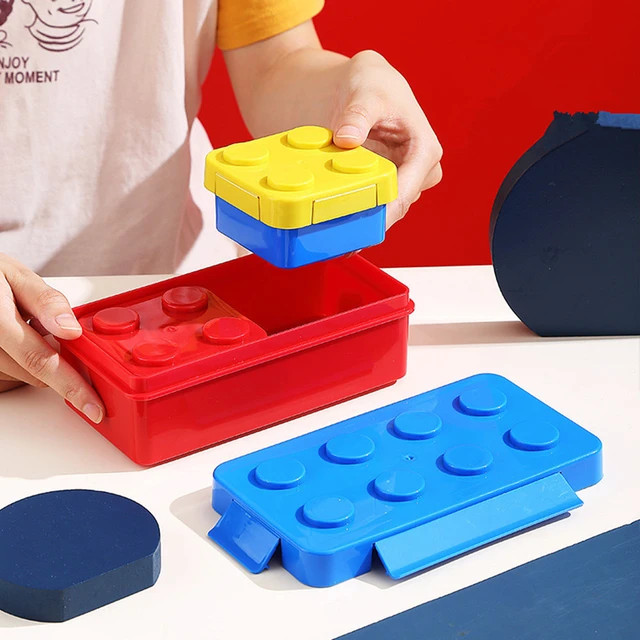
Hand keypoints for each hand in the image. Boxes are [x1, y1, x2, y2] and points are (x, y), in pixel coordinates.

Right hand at [0, 253, 103, 422]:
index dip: (71, 387)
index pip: (40, 361)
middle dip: (56, 360)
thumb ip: (46, 302)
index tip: (93, 407)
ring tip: (25, 326)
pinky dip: (20, 359)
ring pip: (23, 375)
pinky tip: (15, 337)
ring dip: (34, 358)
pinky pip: (7, 374)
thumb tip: (72, 330)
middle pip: (35, 373)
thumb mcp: (16, 276)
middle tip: (52, 330)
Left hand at [225, 21, 441, 228]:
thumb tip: (347, 138)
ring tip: (329, 237)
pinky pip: (368, 207)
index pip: (405, 190)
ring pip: (382, 211)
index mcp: (424, 149)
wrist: (358, 86)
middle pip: (394, 207)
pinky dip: (351, 215)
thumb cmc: (371, 83)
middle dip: (367, 221)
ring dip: (357, 221)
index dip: (383, 212)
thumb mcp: (366, 88)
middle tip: (336, 238)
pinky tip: (329, 227)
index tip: (359, 228)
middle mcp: (418, 172)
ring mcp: (400, 183)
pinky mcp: (382, 188)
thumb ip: (357, 113)